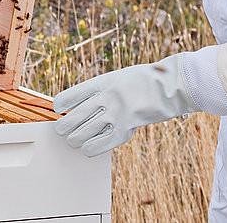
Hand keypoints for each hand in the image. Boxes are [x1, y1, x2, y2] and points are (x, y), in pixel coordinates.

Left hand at [53, 54, 197, 156]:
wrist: (168, 86)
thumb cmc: (141, 81)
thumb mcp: (114, 78)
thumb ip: (98, 90)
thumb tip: (78, 105)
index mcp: (100, 83)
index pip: (69, 96)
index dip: (59, 105)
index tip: (58, 108)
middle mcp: (105, 99)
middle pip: (71, 119)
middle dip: (63, 127)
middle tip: (62, 129)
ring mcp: (115, 115)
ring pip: (81, 134)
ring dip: (74, 139)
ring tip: (74, 139)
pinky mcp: (125, 131)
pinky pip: (98, 145)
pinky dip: (89, 148)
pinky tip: (87, 146)